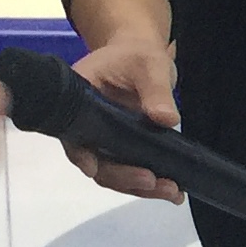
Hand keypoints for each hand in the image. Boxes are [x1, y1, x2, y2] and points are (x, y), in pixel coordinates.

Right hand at [63, 31, 183, 202]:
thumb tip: (166, 119)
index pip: (73, 132)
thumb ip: (156, 90)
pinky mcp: (122, 148)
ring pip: (114, 172)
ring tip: (172, 192)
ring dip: (140, 187)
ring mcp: (104, 140)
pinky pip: (130, 170)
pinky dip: (149, 182)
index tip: (94, 167)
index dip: (81, 153)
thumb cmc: (138, 54)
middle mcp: (86, 125)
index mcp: (79, 99)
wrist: (143, 58)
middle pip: (96, 161)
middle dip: (124, 178)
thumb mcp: (149, 64)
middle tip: (154, 182)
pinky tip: (173, 190)